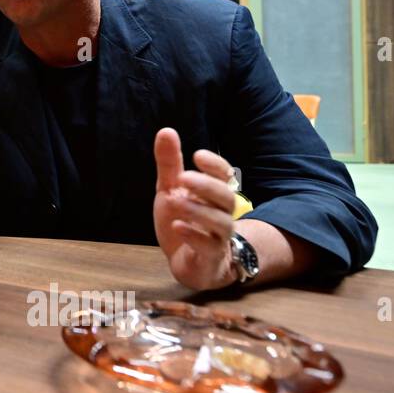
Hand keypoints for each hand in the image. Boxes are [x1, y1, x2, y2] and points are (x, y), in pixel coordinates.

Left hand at [153, 128, 238, 289]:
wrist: (185, 262)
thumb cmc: (182, 220)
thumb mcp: (170, 189)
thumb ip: (169, 164)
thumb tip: (166, 130)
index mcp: (213, 195)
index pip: (225, 176)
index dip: (214, 165)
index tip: (197, 155)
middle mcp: (221, 214)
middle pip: (226, 198)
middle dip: (206, 186)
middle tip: (183, 177)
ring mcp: (218, 238)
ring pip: (222, 223)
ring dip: (198, 211)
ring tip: (175, 201)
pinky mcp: (210, 259)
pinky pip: (210, 248)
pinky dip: (195, 236)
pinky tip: (178, 226)